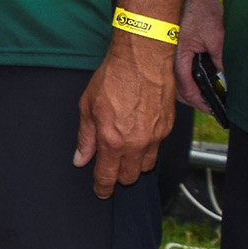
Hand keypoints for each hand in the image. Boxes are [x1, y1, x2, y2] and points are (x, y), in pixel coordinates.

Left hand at [74, 35, 173, 197]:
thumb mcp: (88, 106)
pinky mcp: (167, 128)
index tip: (100, 191)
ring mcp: (154, 137)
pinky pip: (158, 148)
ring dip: (135, 163)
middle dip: (119, 175)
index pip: (107, 177)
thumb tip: (80, 158)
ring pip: (146, 166)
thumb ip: (85, 137)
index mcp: (112, 140)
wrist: (142, 57)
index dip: (102, 188)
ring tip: (125, 148)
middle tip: (111, 164)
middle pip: (129, 177)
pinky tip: (139, 132)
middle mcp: (136, 144)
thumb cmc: (114, 76)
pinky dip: (148, 147)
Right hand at [175, 0, 224, 113]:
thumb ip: (220, 60)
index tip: (214, 110)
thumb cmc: (197, 6)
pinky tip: (194, 71)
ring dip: (187, 86)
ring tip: (205, 89)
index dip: (203, 104)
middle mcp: (166, 58)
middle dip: (194, 98)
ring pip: (173, 79)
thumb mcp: (216, 35)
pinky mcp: (164, 45)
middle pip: (177, 90)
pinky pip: (170, 67)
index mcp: (177, 58)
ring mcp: (164, 52)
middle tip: (211, 103)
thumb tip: (225, 79)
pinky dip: (182, 73)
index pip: (188, 92)